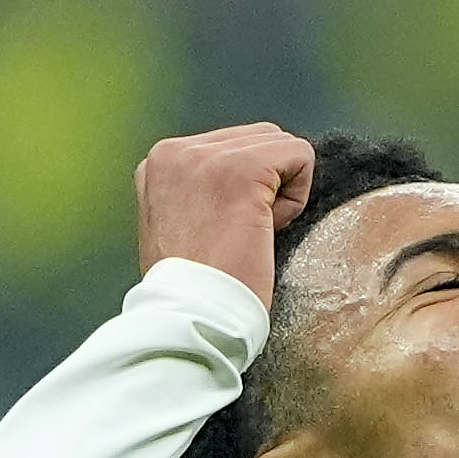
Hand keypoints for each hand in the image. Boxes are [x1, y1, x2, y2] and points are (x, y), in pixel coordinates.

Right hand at [136, 124, 314, 309]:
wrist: (193, 320)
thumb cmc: (196, 291)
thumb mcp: (181, 225)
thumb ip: (201, 191)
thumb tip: (249, 178)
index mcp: (158, 164)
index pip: (230, 147)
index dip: (242, 192)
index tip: (219, 234)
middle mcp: (175, 152)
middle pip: (259, 138)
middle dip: (265, 186)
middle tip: (239, 235)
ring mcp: (205, 158)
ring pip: (281, 144)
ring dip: (281, 192)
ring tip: (250, 234)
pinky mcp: (242, 170)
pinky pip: (300, 156)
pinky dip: (297, 197)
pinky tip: (267, 229)